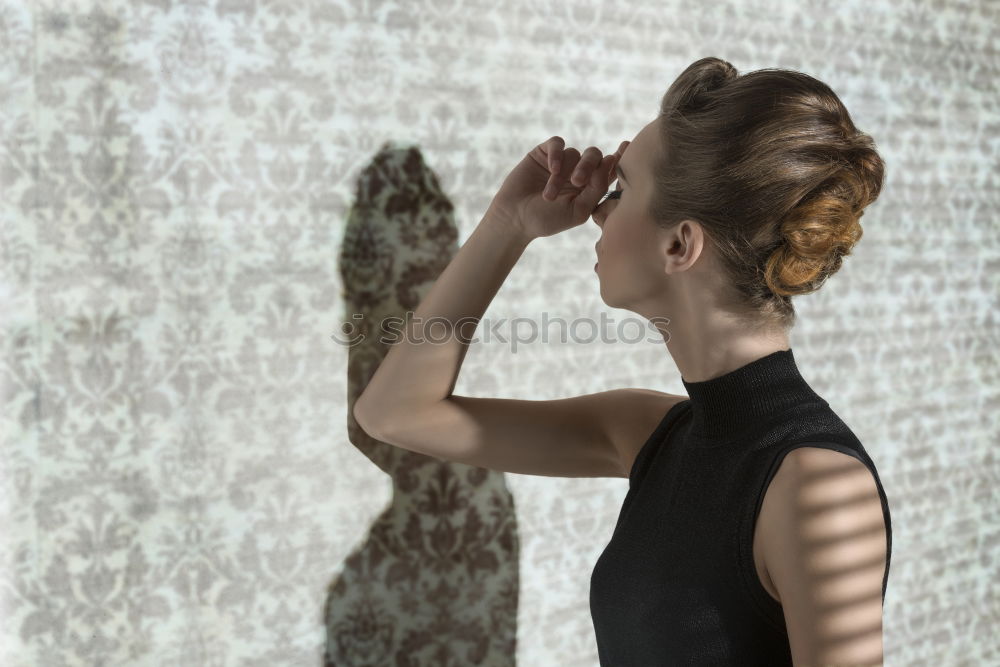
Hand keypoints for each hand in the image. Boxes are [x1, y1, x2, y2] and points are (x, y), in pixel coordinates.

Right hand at [489, 136, 629, 238]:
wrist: (515, 218)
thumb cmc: (547, 219)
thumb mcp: (578, 210)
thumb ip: (597, 189)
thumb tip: (610, 162)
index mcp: (590, 186)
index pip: (610, 168)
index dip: (620, 157)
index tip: (625, 147)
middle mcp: (578, 171)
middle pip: (594, 155)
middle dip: (588, 166)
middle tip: (577, 182)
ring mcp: (562, 162)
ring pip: (574, 154)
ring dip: (562, 175)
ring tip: (549, 195)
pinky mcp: (544, 153)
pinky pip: (557, 144)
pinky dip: (557, 155)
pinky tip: (552, 169)